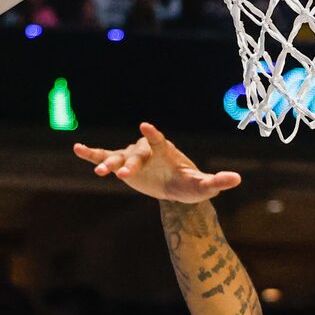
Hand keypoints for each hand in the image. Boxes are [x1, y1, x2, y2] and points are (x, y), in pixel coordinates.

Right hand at [73, 122, 241, 204]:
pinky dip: (91, 153)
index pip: (158, 141)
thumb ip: (218, 181)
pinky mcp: (122, 165)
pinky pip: (104, 156)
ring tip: (100, 171)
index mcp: (165, 151)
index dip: (152, 135)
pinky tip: (76, 149)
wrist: (175, 188)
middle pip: (136, 155)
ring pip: (118, 157)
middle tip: (123, 174)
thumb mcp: (203, 186)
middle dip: (130, 163)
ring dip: (108, 163)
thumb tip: (238, 179)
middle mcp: (147, 151)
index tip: (145, 126)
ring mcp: (133, 157)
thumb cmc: (190, 184)